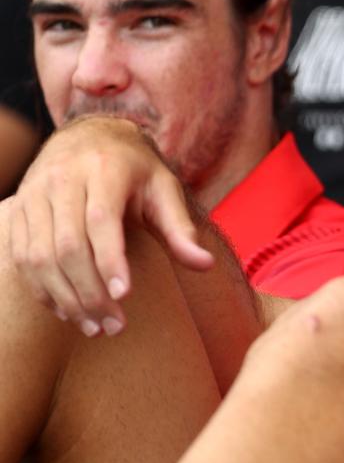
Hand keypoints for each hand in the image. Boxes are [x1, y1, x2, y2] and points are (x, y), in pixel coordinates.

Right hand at [9, 116, 213, 336]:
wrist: (90, 136)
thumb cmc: (136, 169)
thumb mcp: (165, 189)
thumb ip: (181, 228)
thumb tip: (205, 265)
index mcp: (104, 170)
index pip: (101, 220)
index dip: (109, 260)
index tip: (125, 295)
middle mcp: (62, 180)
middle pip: (67, 245)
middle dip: (89, 291)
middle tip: (113, 326)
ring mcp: (33, 194)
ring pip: (37, 256)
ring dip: (64, 297)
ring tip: (93, 326)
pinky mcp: (18, 210)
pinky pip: (20, 256)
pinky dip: (41, 288)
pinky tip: (66, 311)